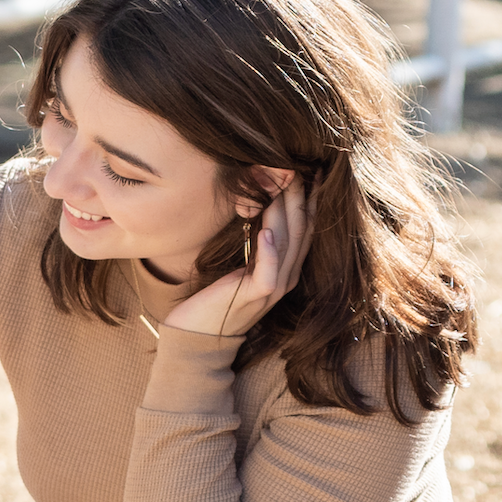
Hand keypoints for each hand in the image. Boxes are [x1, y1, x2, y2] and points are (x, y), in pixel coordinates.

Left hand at [162, 178, 311, 338]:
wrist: (193, 335)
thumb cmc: (211, 295)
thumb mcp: (237, 261)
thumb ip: (253, 239)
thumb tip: (256, 201)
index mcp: (284, 267)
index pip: (305, 226)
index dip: (307, 198)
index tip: (304, 167)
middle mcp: (285, 277)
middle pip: (301, 230)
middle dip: (299, 197)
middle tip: (294, 166)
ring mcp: (272, 289)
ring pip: (288, 245)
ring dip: (284, 213)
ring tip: (282, 185)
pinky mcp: (253, 298)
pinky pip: (269, 273)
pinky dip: (269, 252)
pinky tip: (265, 231)